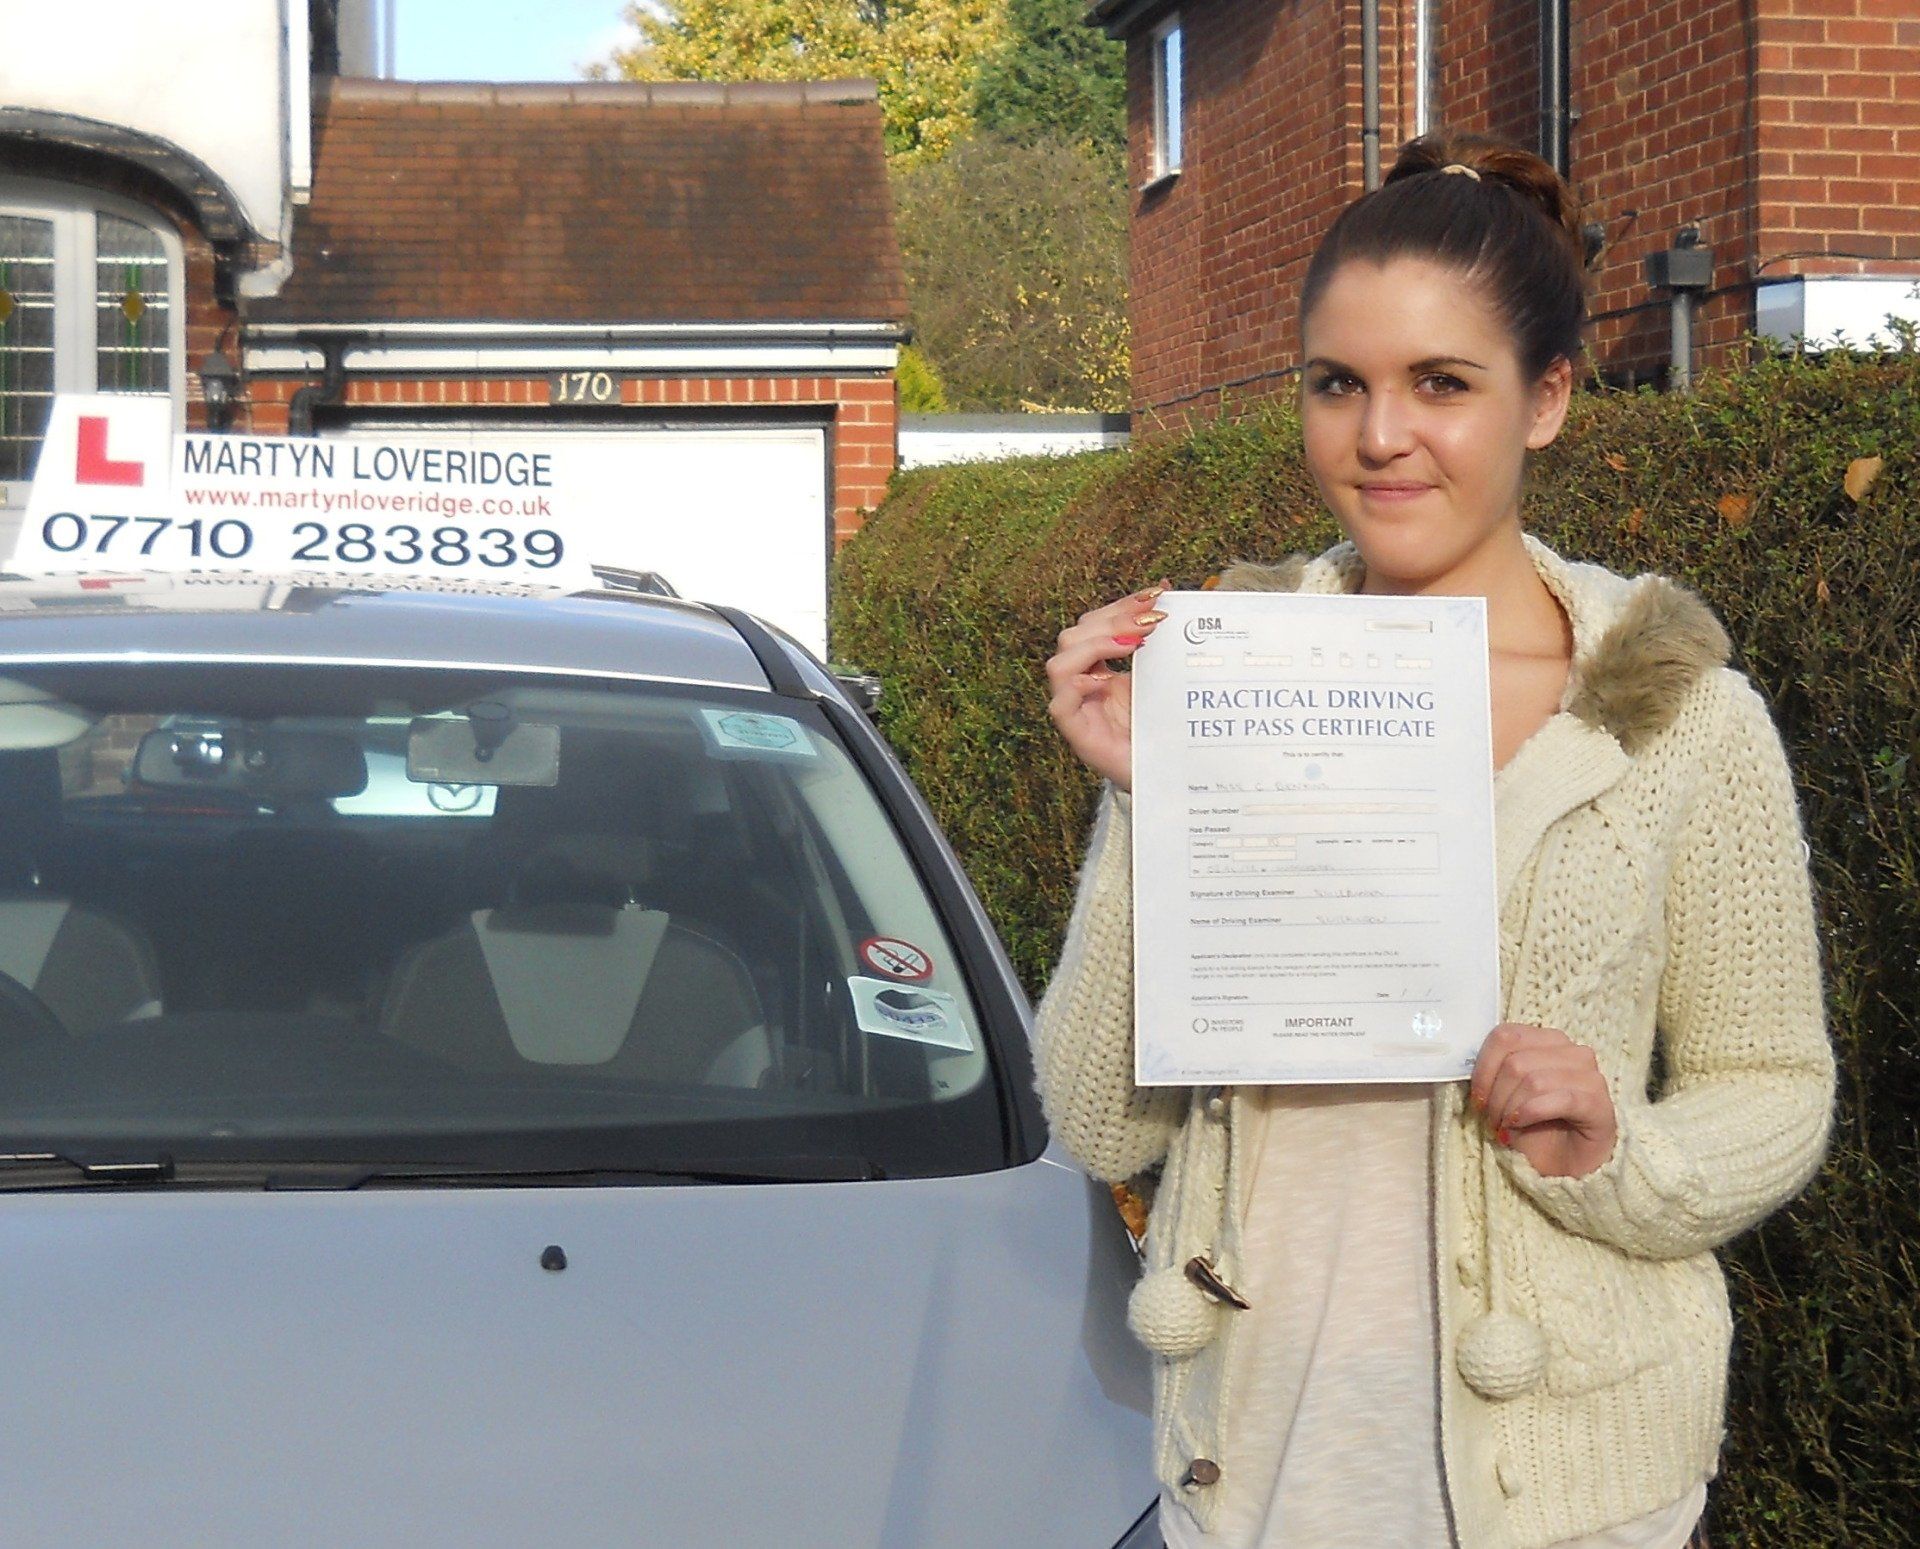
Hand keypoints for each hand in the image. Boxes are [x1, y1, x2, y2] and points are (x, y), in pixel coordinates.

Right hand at [1045, 583, 1170, 790]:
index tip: (1156, 593)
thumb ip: (1161, 643)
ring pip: (1059, 664)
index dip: (1121, 605)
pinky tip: (1104, 679)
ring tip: (1134, 644)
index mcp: (1101, 668)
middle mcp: (1084, 685)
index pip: (1096, 624)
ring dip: (1095, 646)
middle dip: (1113, 620)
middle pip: (1075, 636)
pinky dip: (1077, 686)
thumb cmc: (1165, 730)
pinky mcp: (1080, 736)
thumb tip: (1166, 593)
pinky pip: (1061, 706)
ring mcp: (1079, 710)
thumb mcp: (1164, 678)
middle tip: (1152, 619)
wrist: (1168, 777)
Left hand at [1469, 1023, 1617, 1179]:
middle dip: (1495, 1095)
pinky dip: (1531, 1113)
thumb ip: (1494, 1072)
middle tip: (1492, 1119)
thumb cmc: (1534, 1129)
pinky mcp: (1600, 1104)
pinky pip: (1560, 1099)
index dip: (1483, 1067)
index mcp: (1547, 1041)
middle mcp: (1573, 1052)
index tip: (1477, 1097)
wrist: (1565, 1168)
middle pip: (1516, 1061)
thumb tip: (1468, 1064)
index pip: (1506, 1036)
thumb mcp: (1505, 1095)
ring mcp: (1591, 1076)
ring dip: (1511, 1108)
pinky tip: (1521, 1125)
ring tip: (1506, 1127)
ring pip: (1534, 1080)